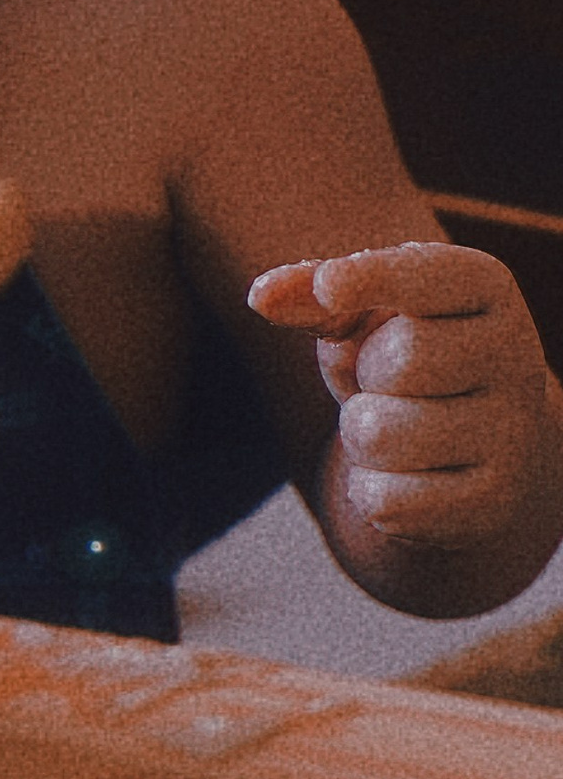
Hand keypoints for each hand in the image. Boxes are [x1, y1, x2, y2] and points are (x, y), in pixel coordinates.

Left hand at [248, 242, 559, 575]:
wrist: (475, 444)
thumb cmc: (402, 360)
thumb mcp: (361, 317)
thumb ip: (313, 297)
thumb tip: (262, 297)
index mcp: (484, 289)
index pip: (432, 276)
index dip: (374, 279)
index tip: (329, 286)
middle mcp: (516, 357)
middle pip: (400, 360)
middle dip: (363, 376)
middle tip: (386, 383)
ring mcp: (512, 435)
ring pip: (379, 434)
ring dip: (360, 437)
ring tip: (395, 428)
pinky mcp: (494, 502)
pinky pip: (386, 501)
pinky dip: (373, 492)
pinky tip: (408, 476)